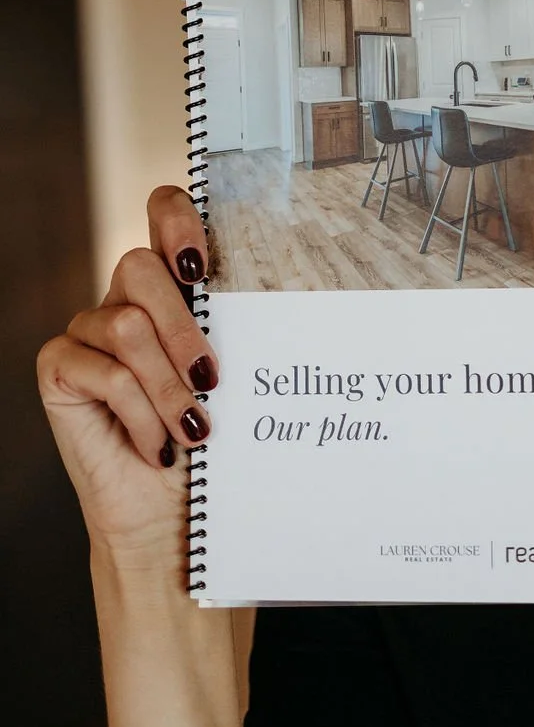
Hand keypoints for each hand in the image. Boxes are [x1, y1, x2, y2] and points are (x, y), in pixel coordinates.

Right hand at [37, 187, 216, 572]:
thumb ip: (232, 326)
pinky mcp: (59, 367)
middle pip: (140, 266)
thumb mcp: (231, 374)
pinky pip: (101, 371)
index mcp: (174, 285)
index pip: (164, 211)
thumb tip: (280, 285)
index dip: (177, 218)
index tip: (201, 264)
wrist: (171, 515)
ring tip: (194, 429)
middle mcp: (126, 298)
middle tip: (212, 378)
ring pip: (126, 324)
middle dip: (182, 326)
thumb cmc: (210, 442)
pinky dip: (138, 415)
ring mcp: (88, 331)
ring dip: (166, 386)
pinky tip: (157, 446)